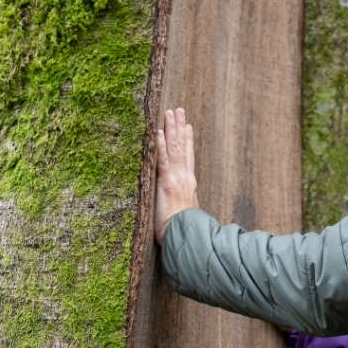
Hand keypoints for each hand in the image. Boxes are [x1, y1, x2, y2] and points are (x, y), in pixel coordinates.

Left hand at [155, 107, 198, 243]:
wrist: (185, 236)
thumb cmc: (185, 229)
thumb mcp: (189, 212)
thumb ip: (186, 203)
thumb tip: (185, 202)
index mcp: (189, 182)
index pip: (188, 156)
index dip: (188, 140)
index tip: (187, 126)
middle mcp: (185, 176)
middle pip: (182, 146)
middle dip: (180, 127)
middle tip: (178, 110)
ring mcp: (176, 177)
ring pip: (175, 148)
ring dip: (171, 129)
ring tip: (170, 113)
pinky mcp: (166, 183)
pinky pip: (162, 160)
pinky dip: (161, 145)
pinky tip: (158, 132)